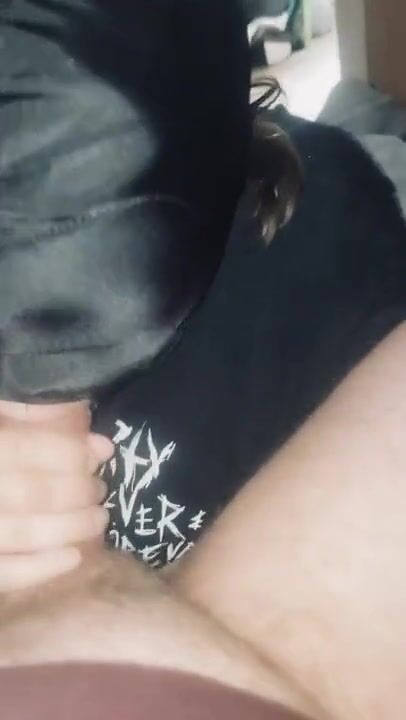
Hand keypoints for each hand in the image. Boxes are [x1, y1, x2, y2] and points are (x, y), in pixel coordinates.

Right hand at [0, 428, 112, 591]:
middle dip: (74, 491)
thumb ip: (34, 419)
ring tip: (97, 517)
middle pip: (26, 493)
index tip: (100, 453)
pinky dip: (39, 568)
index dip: (67, 452)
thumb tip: (103, 446)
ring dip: (69, 527)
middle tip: (99, 489)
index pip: (19, 448)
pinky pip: (3, 573)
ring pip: (19, 533)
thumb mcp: (1, 414)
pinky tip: (73, 557)